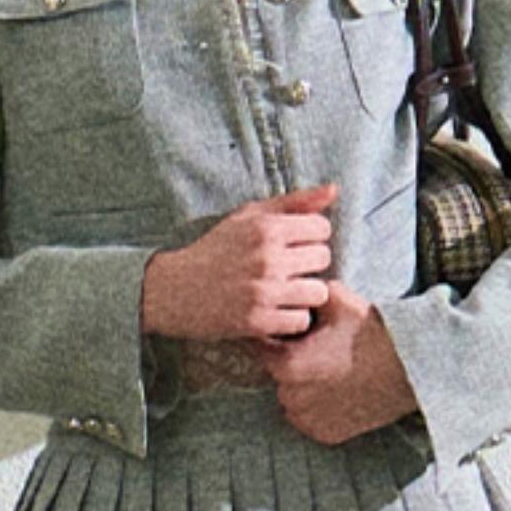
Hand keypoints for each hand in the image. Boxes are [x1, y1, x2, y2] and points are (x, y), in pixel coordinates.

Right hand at [142, 182, 333, 340]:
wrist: (175, 289)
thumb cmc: (215, 249)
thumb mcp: (248, 217)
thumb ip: (293, 202)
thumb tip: (334, 189)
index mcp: (266, 228)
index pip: (321, 228)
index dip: (311, 237)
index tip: (294, 245)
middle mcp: (267, 258)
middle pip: (323, 259)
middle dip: (309, 264)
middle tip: (288, 269)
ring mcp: (264, 292)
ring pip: (318, 292)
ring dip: (305, 293)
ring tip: (286, 292)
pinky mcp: (258, 322)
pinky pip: (301, 320)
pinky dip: (291, 318)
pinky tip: (276, 311)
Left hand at [255, 278, 420, 443]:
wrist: (412, 367)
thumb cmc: (374, 332)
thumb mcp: (336, 299)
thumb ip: (305, 295)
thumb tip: (294, 291)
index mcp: (287, 364)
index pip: (264, 349)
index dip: (279, 337)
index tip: (298, 332)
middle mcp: (291, 398)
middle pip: (279, 375)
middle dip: (294, 362)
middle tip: (323, 351)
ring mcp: (309, 420)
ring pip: (294, 399)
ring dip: (305, 387)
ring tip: (335, 371)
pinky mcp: (327, 435)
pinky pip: (312, 419)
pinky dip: (321, 408)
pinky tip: (342, 390)